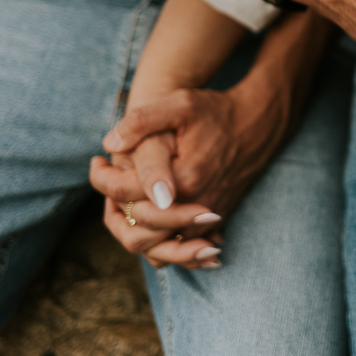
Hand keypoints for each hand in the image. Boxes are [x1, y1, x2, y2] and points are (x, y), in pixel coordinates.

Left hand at [92, 78, 293, 263]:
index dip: (102, 178)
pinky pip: (182, 251)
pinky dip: (161, 244)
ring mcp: (208, 219)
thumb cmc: (216, 112)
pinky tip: (149, 220)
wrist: (257, 125)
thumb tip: (111, 144)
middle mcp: (196, 206)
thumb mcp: (180, 103)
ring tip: (121, 205)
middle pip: (137, 232)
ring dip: (135, 233)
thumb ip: (142, 120)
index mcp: (183, 179)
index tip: (97, 161)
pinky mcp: (216, 223)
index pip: (125, 194)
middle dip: (114, 211)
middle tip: (106, 183)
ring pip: (160, 251)